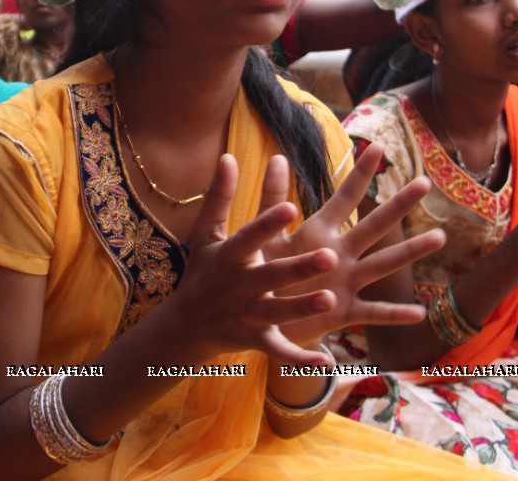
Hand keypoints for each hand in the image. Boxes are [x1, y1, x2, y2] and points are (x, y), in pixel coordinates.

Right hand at [160, 154, 338, 366]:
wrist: (187, 323)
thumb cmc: (204, 269)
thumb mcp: (208, 233)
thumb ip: (220, 195)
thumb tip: (228, 156)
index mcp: (231, 256)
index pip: (250, 238)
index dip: (268, 224)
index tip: (290, 208)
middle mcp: (240, 286)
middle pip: (271, 275)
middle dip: (299, 268)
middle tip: (330, 256)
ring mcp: (249, 315)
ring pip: (279, 312)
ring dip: (303, 308)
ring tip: (330, 299)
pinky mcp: (257, 340)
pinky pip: (280, 352)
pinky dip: (300, 360)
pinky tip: (326, 361)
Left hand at [262, 145, 445, 345]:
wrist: (261, 317)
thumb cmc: (265, 272)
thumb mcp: (266, 236)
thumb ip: (271, 199)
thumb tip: (276, 156)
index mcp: (319, 232)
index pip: (344, 197)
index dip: (359, 173)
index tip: (377, 146)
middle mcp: (339, 253)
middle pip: (374, 225)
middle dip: (398, 205)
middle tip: (424, 183)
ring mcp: (346, 281)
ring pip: (382, 264)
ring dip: (410, 251)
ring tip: (439, 237)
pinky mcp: (343, 312)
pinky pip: (372, 312)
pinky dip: (394, 314)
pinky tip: (419, 312)